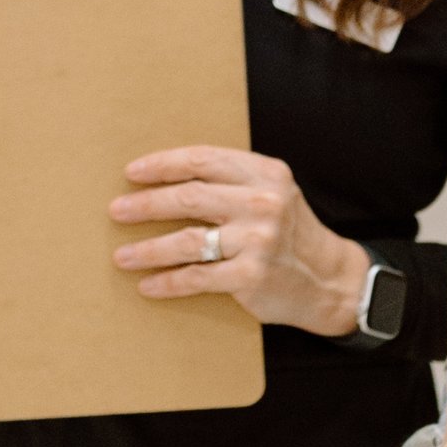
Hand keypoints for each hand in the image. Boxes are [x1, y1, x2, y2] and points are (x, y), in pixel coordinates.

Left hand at [109, 147, 370, 338]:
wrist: (330, 279)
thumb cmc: (289, 232)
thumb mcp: (272, 193)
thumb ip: (232, 181)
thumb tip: (166, 178)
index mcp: (265, 173)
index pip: (202, 160)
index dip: (163, 165)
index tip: (132, 173)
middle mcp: (262, 202)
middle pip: (189, 196)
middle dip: (146, 204)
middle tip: (117, 211)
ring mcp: (258, 240)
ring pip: (187, 240)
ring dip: (148, 249)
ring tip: (122, 255)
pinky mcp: (252, 276)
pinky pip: (197, 277)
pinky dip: (168, 282)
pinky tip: (147, 285)